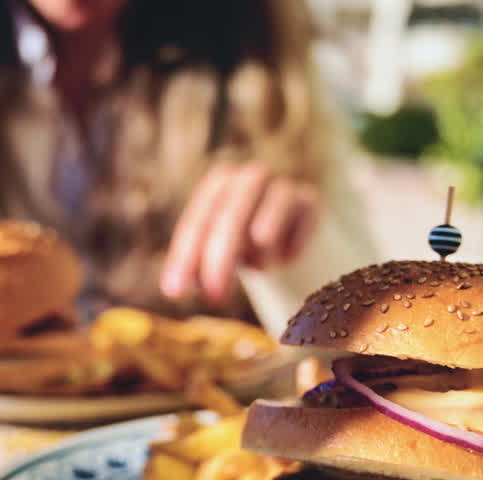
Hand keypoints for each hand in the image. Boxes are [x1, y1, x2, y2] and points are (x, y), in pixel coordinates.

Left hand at [161, 162, 318, 305]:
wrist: (290, 236)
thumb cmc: (244, 246)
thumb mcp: (216, 255)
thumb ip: (196, 267)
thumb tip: (173, 288)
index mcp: (219, 184)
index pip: (198, 221)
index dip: (185, 257)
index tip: (175, 291)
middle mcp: (249, 178)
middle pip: (230, 217)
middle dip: (219, 261)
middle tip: (215, 298)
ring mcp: (281, 186)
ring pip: (267, 221)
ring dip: (260, 252)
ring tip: (260, 269)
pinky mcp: (309, 200)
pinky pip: (297, 229)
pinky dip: (290, 248)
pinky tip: (287, 258)